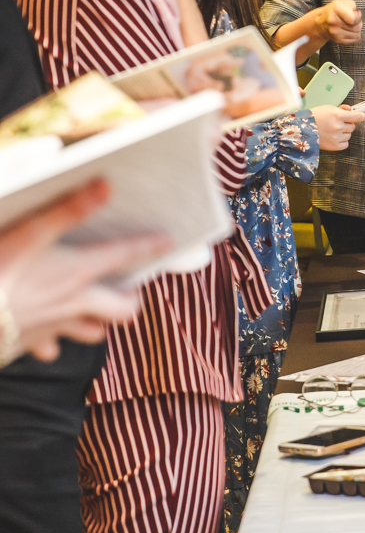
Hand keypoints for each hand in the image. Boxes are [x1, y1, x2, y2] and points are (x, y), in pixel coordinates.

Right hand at [0, 179, 168, 365]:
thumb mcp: (30, 232)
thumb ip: (67, 210)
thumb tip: (106, 186)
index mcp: (78, 273)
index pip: (125, 256)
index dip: (148, 246)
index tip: (167, 241)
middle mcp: (75, 304)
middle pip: (122, 310)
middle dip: (130, 300)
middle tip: (130, 290)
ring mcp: (55, 327)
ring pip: (93, 332)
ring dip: (97, 321)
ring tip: (93, 307)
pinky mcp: (31, 343)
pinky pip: (51, 346)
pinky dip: (53, 341)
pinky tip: (45, 330)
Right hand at [310, 102, 364, 151]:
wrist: (302, 130)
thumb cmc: (314, 117)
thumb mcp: (327, 108)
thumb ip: (340, 109)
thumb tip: (350, 110)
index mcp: (337, 115)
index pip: (356, 116)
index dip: (363, 116)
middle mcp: (338, 126)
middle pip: (352, 127)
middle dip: (348, 125)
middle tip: (338, 124)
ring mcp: (337, 137)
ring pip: (349, 135)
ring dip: (344, 133)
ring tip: (333, 131)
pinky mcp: (334, 146)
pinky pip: (345, 144)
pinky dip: (342, 141)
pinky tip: (334, 138)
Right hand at [314, 0, 362, 45]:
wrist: (321, 22)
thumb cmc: (335, 11)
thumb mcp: (343, 2)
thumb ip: (353, 6)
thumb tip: (358, 16)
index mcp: (336, 9)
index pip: (354, 19)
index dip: (358, 17)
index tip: (355, 15)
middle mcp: (334, 21)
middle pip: (357, 28)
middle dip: (359, 24)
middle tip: (354, 20)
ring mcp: (335, 32)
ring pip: (357, 35)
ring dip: (357, 30)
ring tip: (351, 25)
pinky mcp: (337, 40)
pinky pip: (354, 40)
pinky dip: (354, 36)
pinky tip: (349, 31)